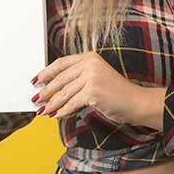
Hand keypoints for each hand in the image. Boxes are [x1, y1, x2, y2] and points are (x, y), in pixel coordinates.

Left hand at [32, 52, 152, 125]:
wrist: (136, 102)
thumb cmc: (118, 94)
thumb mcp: (98, 78)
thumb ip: (80, 78)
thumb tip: (57, 88)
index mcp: (90, 58)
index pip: (62, 63)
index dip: (47, 72)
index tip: (37, 80)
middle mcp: (90, 64)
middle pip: (60, 78)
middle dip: (46, 90)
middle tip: (36, 99)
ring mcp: (91, 77)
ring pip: (64, 92)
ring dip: (52, 103)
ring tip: (43, 110)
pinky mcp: (92, 91)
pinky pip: (71, 103)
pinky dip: (63, 111)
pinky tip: (57, 115)